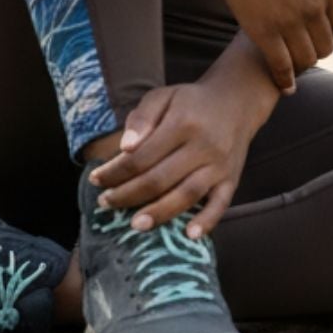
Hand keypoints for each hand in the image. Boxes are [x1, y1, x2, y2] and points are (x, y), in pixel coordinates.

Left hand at [86, 76, 261, 239]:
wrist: (236, 100)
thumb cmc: (191, 101)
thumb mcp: (163, 96)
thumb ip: (142, 118)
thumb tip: (124, 148)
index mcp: (182, 123)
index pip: (142, 156)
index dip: (115, 172)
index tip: (95, 180)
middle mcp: (203, 145)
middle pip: (160, 179)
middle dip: (128, 195)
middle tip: (105, 204)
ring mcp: (219, 165)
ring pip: (186, 195)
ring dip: (159, 213)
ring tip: (134, 225)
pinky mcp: (232, 178)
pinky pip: (221, 204)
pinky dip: (207, 221)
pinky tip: (189, 236)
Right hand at [204, 0, 332, 94]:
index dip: (331, 32)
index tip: (316, 33)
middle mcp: (315, 7)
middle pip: (326, 46)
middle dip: (315, 50)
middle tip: (301, 53)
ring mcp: (290, 20)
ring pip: (306, 59)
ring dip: (300, 65)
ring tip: (290, 67)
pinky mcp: (264, 31)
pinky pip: (281, 65)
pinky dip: (284, 79)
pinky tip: (284, 86)